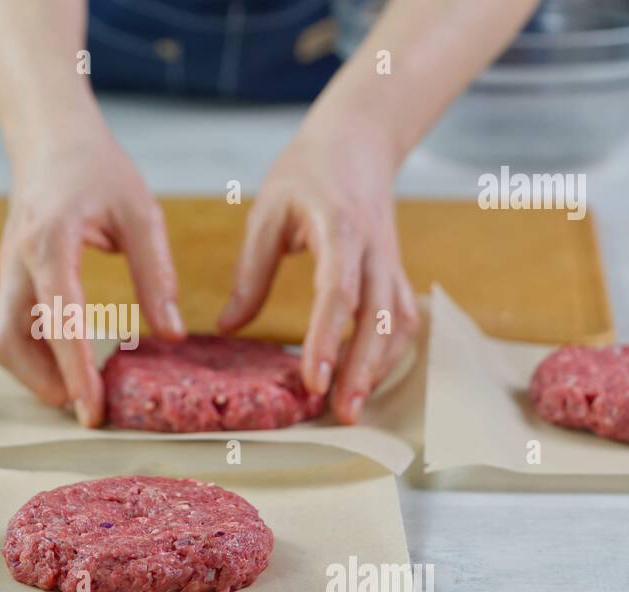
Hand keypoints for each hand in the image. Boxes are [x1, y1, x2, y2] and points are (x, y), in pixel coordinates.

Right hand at [0, 125, 185, 426]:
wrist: (51, 140)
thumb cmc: (97, 170)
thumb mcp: (141, 213)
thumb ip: (156, 273)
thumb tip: (172, 333)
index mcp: (50, 242)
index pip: (57, 316)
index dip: (73, 366)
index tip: (91, 407)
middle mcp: (17, 262)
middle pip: (7, 340)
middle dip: (42, 382)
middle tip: (88, 408)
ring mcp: (6, 272)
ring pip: (0, 341)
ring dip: (33, 374)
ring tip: (80, 391)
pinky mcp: (8, 280)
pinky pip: (8, 329)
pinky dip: (32, 356)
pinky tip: (68, 364)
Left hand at [217, 115, 418, 423]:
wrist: (359, 139)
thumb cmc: (306, 173)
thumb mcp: (267, 214)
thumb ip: (250, 274)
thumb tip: (226, 329)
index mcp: (341, 228)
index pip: (338, 292)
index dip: (327, 338)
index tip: (313, 378)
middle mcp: (375, 250)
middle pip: (377, 318)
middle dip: (360, 369)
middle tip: (340, 414)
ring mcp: (391, 262)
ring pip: (398, 324)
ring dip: (378, 368)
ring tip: (351, 408)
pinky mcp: (395, 272)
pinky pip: (402, 319)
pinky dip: (389, 354)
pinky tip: (366, 381)